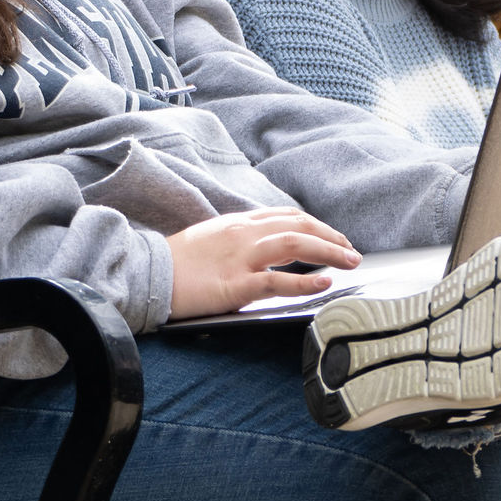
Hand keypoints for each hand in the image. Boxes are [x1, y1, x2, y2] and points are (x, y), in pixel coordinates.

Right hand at [166, 208, 359, 318]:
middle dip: (331, 236)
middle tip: (352, 251)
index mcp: (239, 221)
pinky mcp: (235, 284)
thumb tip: (268, 246)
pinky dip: (304, 280)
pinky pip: (277, 280)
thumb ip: (241, 237)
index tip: (335, 237)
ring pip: (295, 245)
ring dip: (328, 251)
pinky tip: (323, 283)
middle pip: (298, 226)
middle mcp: (244, 233)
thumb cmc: (179, 261)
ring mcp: (240, 257)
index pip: (288, 215)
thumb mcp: (213, 237)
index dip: (317, 225)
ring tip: (349, 261)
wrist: (148, 274)